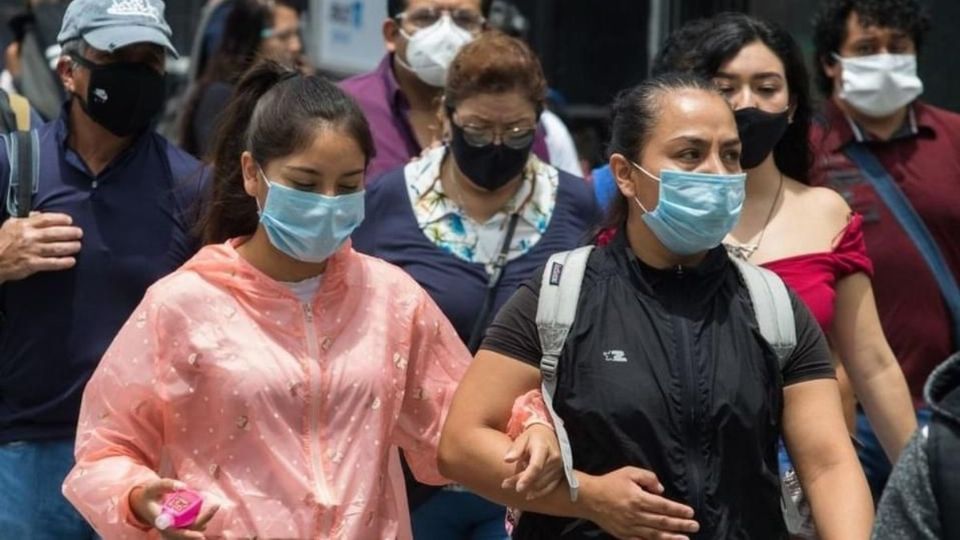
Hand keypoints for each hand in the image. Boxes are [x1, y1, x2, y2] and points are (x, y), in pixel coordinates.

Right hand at [0, 212, 81, 282]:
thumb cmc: (3, 241)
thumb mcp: (11, 225)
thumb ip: (27, 219)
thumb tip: (40, 214)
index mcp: (24, 225)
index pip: (46, 219)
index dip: (60, 219)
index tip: (70, 221)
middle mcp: (29, 237)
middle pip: (55, 233)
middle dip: (70, 233)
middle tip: (79, 233)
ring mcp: (31, 251)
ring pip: (56, 248)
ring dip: (70, 247)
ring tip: (78, 246)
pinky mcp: (32, 264)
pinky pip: (51, 263)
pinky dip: (63, 262)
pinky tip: (72, 261)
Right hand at [129, 479, 219, 539]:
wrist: (145, 503)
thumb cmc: (150, 494)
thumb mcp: (154, 486)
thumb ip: (167, 484)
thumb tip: (184, 486)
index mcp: (160, 522)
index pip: (175, 532)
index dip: (188, 535)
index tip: (201, 536)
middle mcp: (168, 529)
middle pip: (189, 529)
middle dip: (204, 518)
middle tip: (216, 505)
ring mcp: (175, 528)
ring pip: (194, 528)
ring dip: (205, 517)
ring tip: (214, 505)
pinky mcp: (181, 525)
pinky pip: (195, 524)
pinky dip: (203, 517)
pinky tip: (209, 507)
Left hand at [502, 423, 562, 499]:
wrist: (548, 434)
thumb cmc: (532, 437)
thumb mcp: (522, 438)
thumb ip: (515, 449)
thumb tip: (507, 460)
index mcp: (544, 448)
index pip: (536, 466)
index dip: (527, 478)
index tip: (517, 487)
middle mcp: (554, 458)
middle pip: (537, 476)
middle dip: (522, 482)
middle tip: (505, 485)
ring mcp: (559, 467)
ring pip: (542, 483)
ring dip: (528, 488)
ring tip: (513, 487)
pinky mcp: (560, 473)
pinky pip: (550, 487)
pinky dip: (539, 492)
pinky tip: (529, 495)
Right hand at [581, 467, 698, 539]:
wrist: (589, 498)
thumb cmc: (610, 483)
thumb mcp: (629, 472)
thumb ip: (648, 478)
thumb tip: (661, 490)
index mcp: (638, 499)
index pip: (664, 506)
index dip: (678, 510)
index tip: (690, 512)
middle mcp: (636, 515)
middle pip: (663, 521)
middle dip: (681, 524)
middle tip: (695, 526)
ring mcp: (630, 528)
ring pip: (655, 535)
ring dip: (672, 537)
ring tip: (685, 539)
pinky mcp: (624, 535)